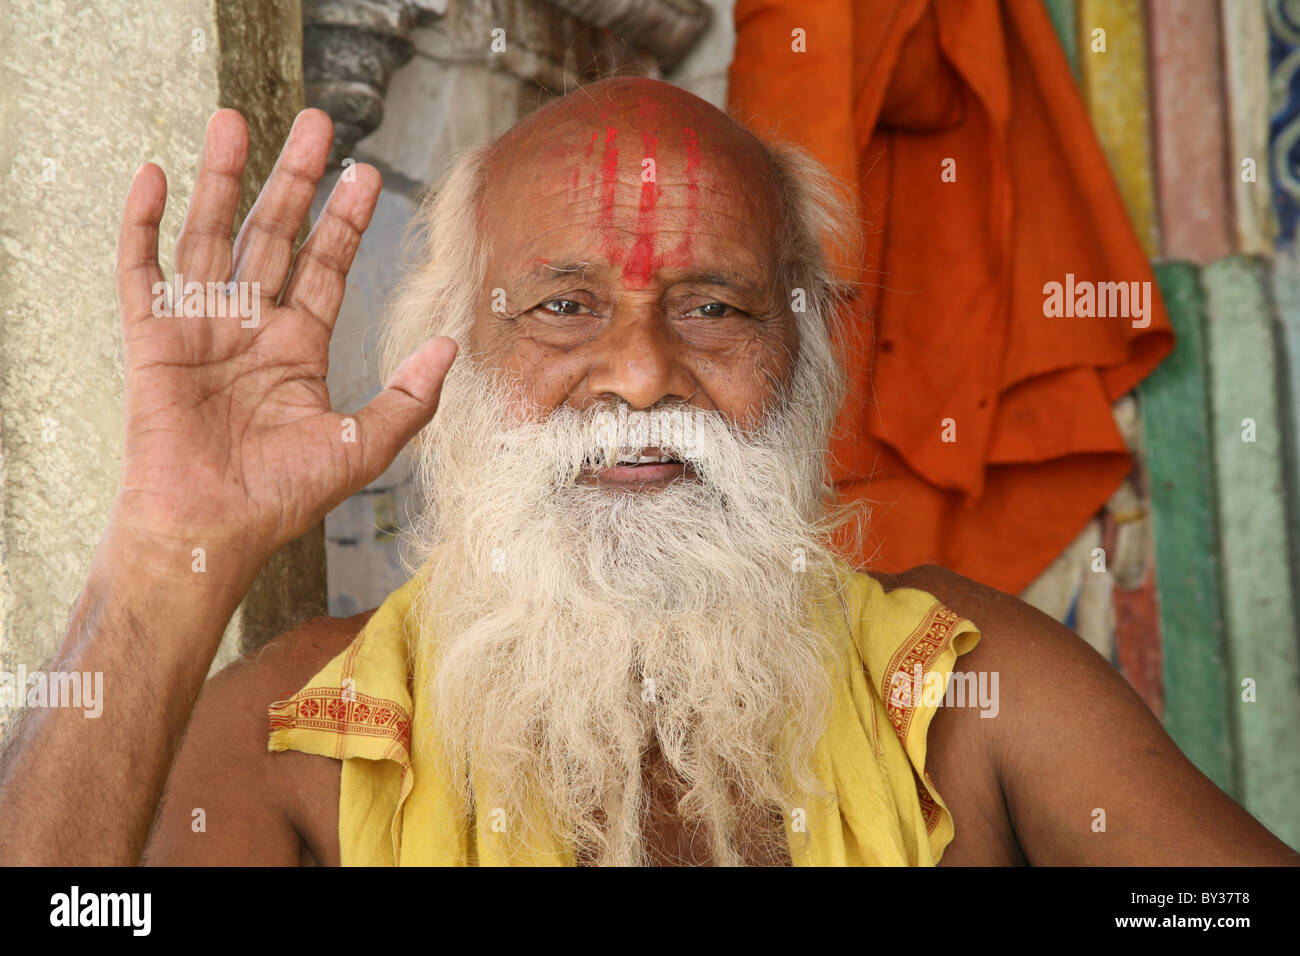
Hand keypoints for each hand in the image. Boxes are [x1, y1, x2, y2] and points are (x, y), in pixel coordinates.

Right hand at [112, 108, 454, 577]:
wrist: (213, 531)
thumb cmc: (283, 498)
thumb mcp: (363, 444)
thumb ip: (409, 397)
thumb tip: (449, 346)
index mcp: (298, 346)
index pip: (325, 266)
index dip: (345, 221)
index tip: (368, 173)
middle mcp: (251, 327)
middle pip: (274, 235)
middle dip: (295, 180)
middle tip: (316, 123)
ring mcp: (200, 329)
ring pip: (211, 235)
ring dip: (222, 179)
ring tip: (236, 121)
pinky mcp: (152, 339)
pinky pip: (142, 270)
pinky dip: (144, 224)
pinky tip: (157, 175)